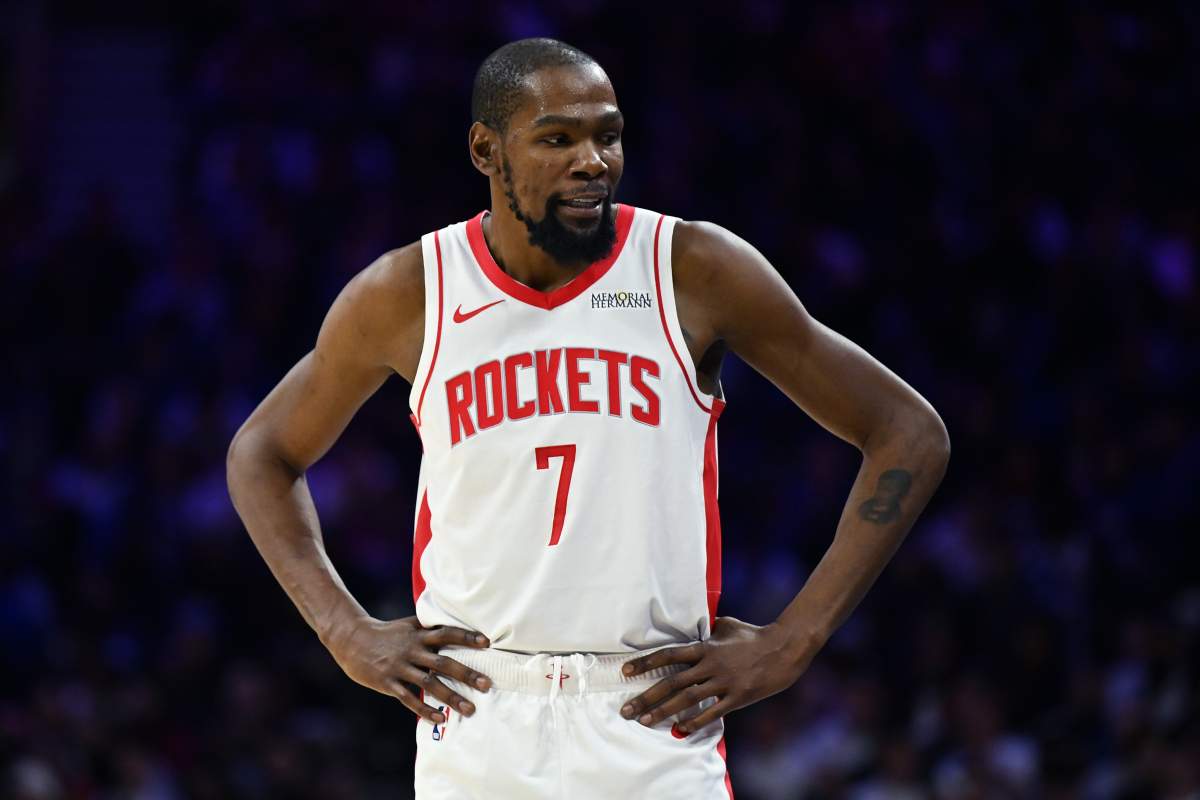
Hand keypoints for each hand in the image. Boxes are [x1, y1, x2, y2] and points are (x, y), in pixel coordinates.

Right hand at [324, 615, 492, 723]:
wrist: (352, 639)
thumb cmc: (386, 633)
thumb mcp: (408, 626)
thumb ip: (429, 629)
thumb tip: (454, 628)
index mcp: (418, 635)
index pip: (446, 633)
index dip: (466, 637)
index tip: (486, 643)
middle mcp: (411, 650)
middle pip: (443, 662)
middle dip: (466, 674)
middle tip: (487, 684)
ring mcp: (399, 667)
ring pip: (429, 683)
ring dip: (451, 697)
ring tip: (470, 709)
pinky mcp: (387, 683)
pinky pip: (409, 699)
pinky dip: (425, 709)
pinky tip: (440, 718)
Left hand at [619, 616, 814, 733]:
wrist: (784, 647)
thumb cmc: (754, 634)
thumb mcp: (728, 625)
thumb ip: (709, 627)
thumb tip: (698, 624)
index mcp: (706, 646)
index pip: (668, 655)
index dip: (645, 663)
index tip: (625, 671)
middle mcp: (710, 664)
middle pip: (671, 682)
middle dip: (646, 696)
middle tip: (627, 710)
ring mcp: (724, 682)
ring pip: (687, 699)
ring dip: (663, 711)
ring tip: (645, 722)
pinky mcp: (738, 697)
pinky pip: (713, 712)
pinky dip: (695, 722)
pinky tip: (680, 730)